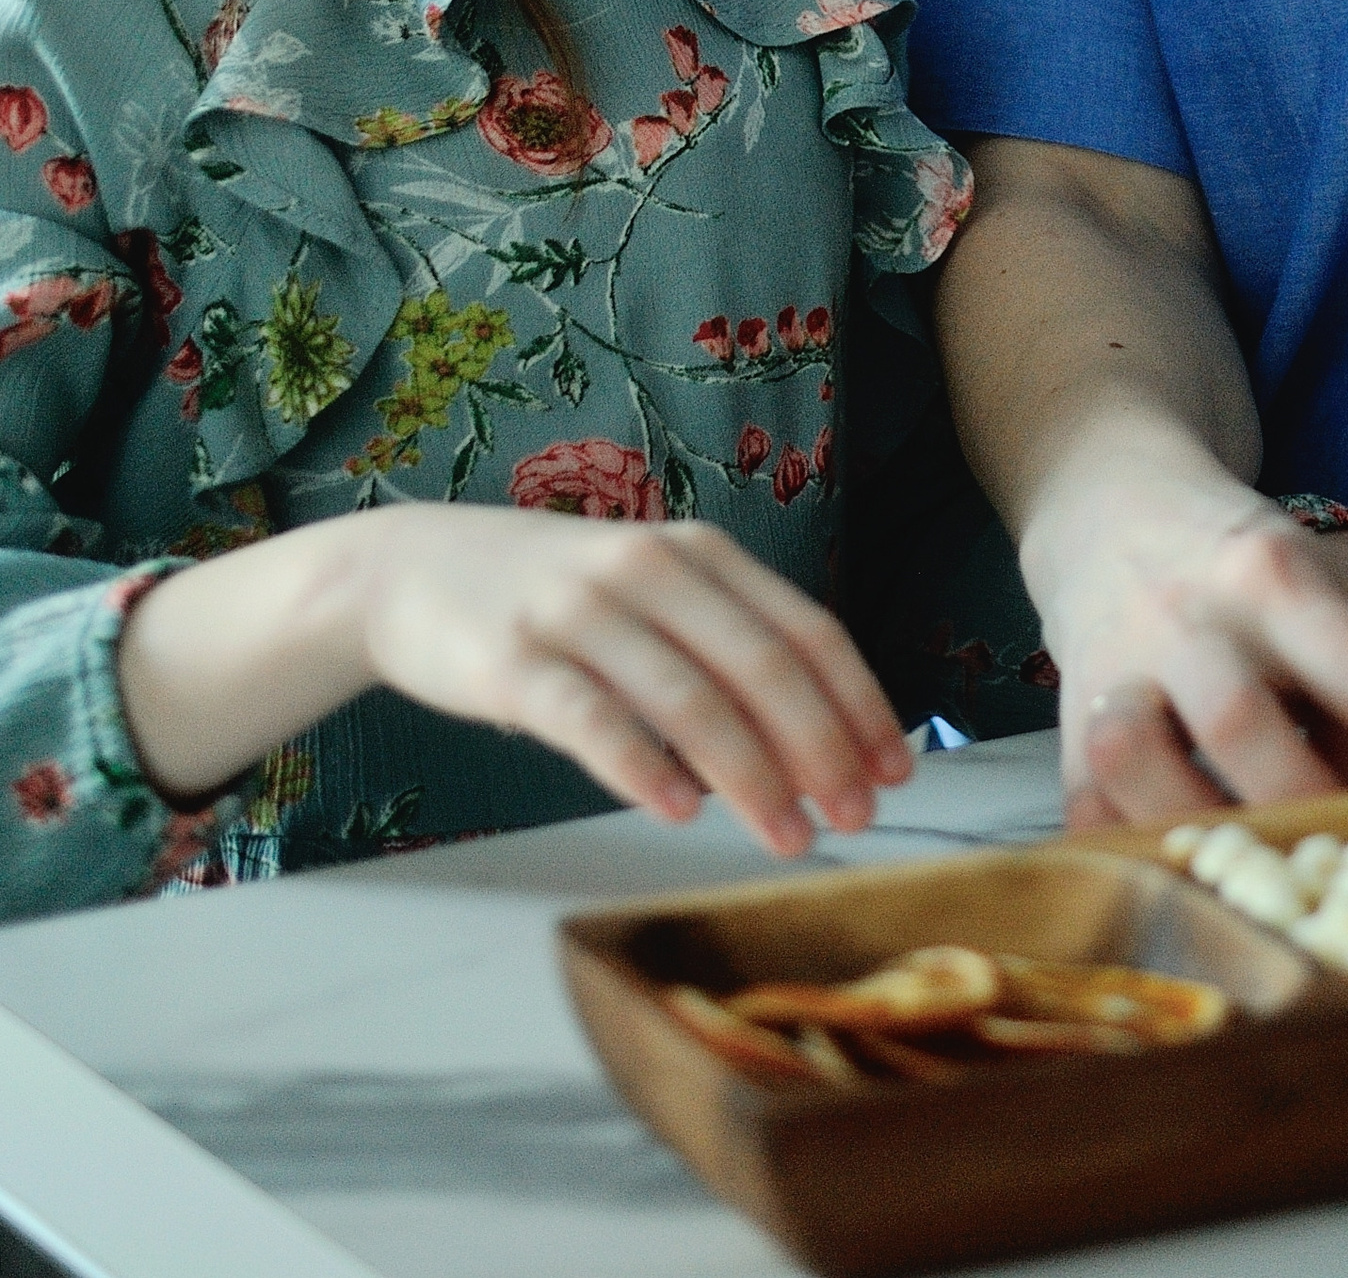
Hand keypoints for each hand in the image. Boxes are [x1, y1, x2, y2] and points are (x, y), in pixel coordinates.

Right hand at [120, 507, 911, 858]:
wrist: (409, 567)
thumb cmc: (552, 597)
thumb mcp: (647, 593)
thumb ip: (718, 647)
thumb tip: (811, 742)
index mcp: (697, 553)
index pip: (805, 629)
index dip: (857, 702)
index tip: (895, 769)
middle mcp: (650, 571)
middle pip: (760, 665)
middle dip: (819, 746)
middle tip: (854, 817)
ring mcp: (581, 614)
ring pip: (689, 699)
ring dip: (750, 776)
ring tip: (789, 836)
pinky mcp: (517, 662)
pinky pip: (593, 719)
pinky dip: (644, 767)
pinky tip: (680, 812)